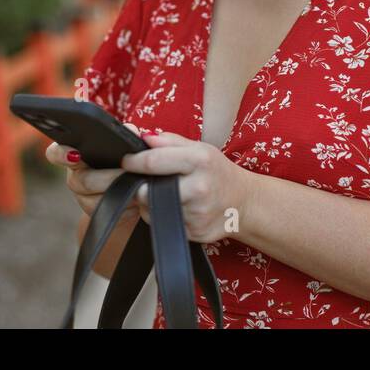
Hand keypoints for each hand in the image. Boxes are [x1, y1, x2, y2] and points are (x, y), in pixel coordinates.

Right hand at [44, 122, 143, 223]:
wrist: (136, 191)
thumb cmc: (126, 162)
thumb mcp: (127, 146)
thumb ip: (126, 135)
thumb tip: (130, 130)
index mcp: (76, 156)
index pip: (55, 153)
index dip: (60, 154)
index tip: (74, 155)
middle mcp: (76, 178)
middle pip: (83, 181)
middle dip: (107, 178)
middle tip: (127, 172)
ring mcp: (84, 200)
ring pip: (95, 202)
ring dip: (120, 193)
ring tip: (137, 185)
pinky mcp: (99, 216)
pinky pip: (109, 215)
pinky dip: (126, 209)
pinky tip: (138, 201)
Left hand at [120, 131, 253, 243]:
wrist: (244, 202)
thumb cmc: (217, 171)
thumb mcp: (200, 148)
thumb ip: (168, 140)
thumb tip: (139, 135)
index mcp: (199, 161)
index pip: (153, 161)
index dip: (133, 161)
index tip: (126, 161)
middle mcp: (199, 188)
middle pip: (147, 191)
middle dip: (141, 186)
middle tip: (148, 181)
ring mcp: (196, 214)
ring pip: (152, 210)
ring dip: (151, 203)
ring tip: (169, 194)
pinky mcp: (194, 234)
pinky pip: (163, 225)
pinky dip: (163, 216)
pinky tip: (178, 208)